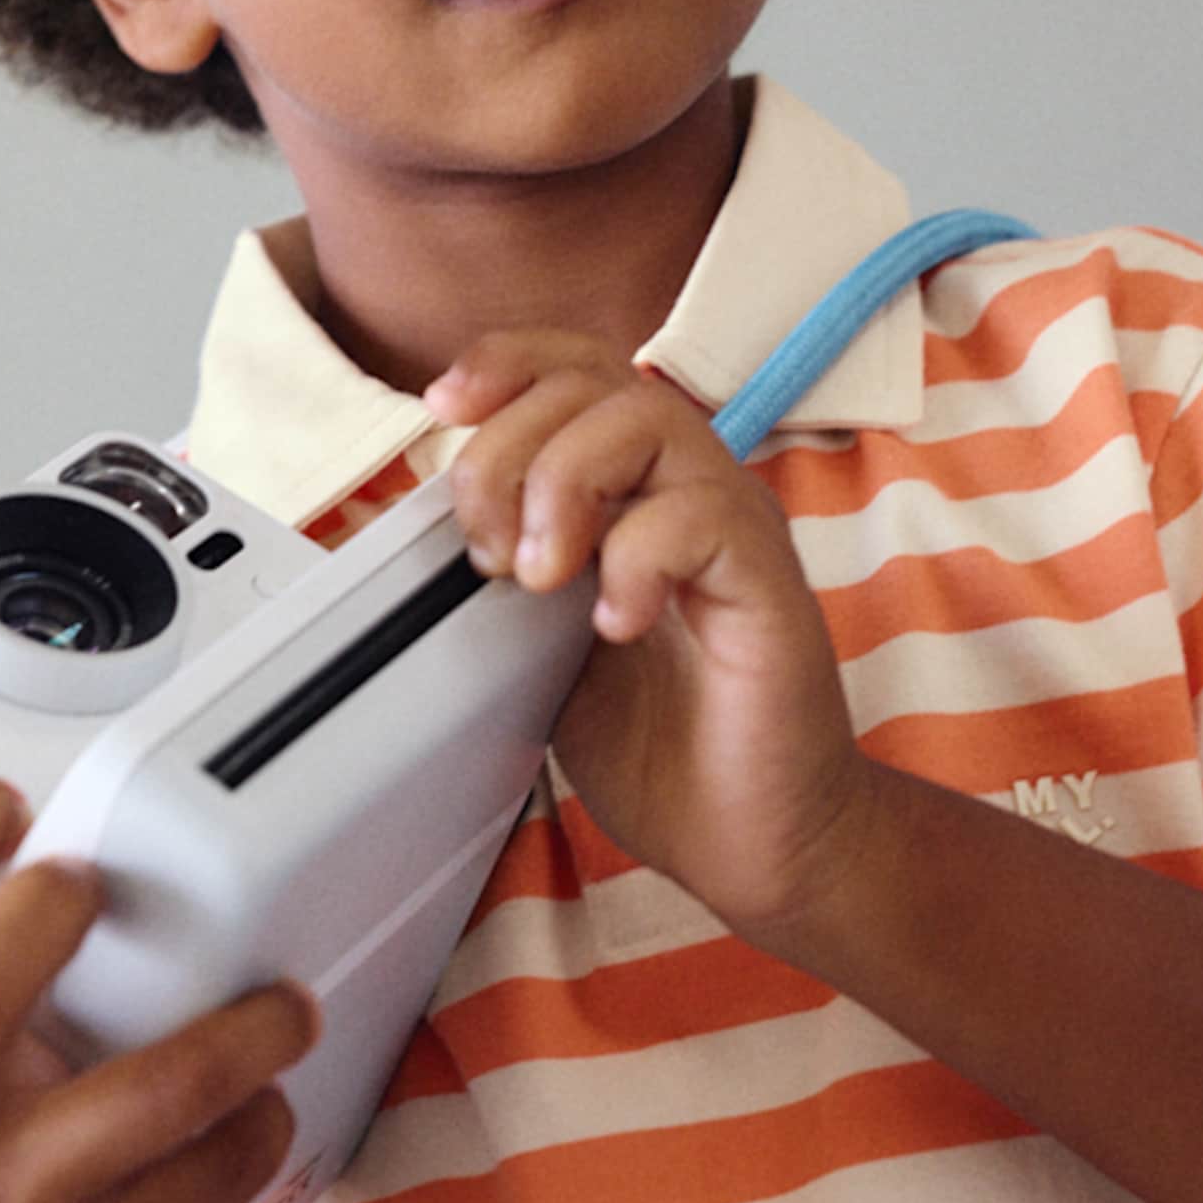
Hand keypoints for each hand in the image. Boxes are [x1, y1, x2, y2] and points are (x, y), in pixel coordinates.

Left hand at [427, 332, 868, 932]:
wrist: (750, 838)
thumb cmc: (660, 746)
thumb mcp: (543, 647)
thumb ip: (509, 573)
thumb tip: (434, 526)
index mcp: (636, 490)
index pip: (575, 369)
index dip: (505, 364)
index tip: (441, 412)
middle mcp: (690, 488)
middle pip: (595, 383)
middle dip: (509, 444)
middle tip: (488, 549)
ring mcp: (735, 529)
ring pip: (649, 421)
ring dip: (565, 483)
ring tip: (540, 578)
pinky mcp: (768, 582)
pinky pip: (701, 516)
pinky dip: (636, 559)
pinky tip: (615, 626)